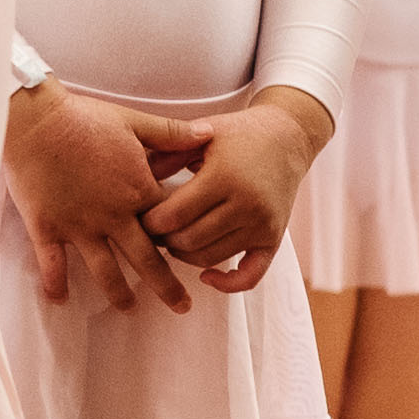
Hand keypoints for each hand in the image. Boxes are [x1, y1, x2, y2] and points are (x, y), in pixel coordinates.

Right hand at [4, 81, 198, 314]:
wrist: (36, 121)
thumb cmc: (84, 117)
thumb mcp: (134, 121)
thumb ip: (171, 133)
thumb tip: (208, 133)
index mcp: (136, 191)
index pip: (168, 226)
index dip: (180, 240)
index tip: (190, 253)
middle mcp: (112, 216)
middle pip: (145, 261)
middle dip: (167, 287)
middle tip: (182, 307)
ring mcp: (79, 226)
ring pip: (105, 271)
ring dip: (119, 294)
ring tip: (129, 309)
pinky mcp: (48, 228)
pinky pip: (53, 265)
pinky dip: (56, 285)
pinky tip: (59, 301)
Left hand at [137, 88, 323, 289]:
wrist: (287, 138)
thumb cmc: (237, 135)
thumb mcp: (202, 134)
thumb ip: (167, 154)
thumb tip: (131, 178)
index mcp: (224, 177)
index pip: (174, 216)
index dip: (150, 223)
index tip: (140, 217)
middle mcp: (246, 204)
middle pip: (189, 241)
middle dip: (163, 240)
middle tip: (152, 232)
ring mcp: (262, 225)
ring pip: (210, 258)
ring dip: (184, 256)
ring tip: (173, 240)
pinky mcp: (274, 239)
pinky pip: (249, 276)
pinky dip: (226, 284)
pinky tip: (206, 276)